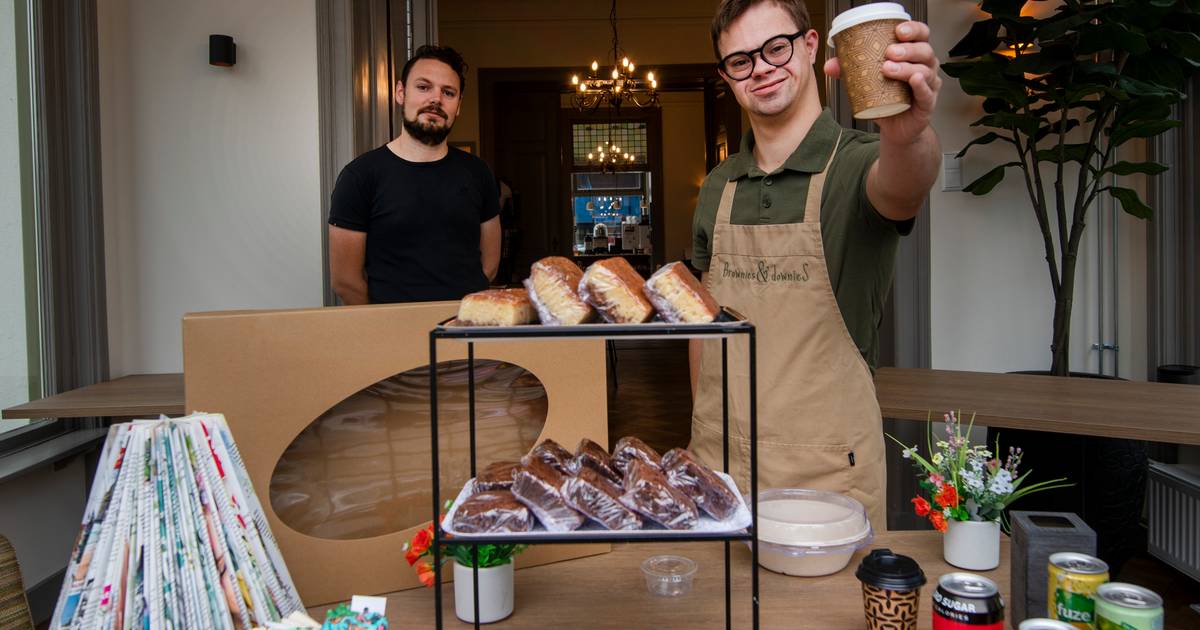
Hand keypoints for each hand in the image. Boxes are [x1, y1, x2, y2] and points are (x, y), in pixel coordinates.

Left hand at [824, 21, 940, 143]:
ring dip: (906, 68)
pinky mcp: (927, 104)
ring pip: (924, 71)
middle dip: (907, 49)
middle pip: (924, 51)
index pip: (921, 35)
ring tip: (888, 69)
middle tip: (889, 52)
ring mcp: (929, 85)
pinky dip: (921, 85)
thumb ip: (850, 72)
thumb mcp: (869, 83)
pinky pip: (927, 92)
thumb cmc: (887, 101)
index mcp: (914, 56)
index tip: (898, 30)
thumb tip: (829, 66)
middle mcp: (925, 67)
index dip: (913, 29)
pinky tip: (915, 79)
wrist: (896, 128)